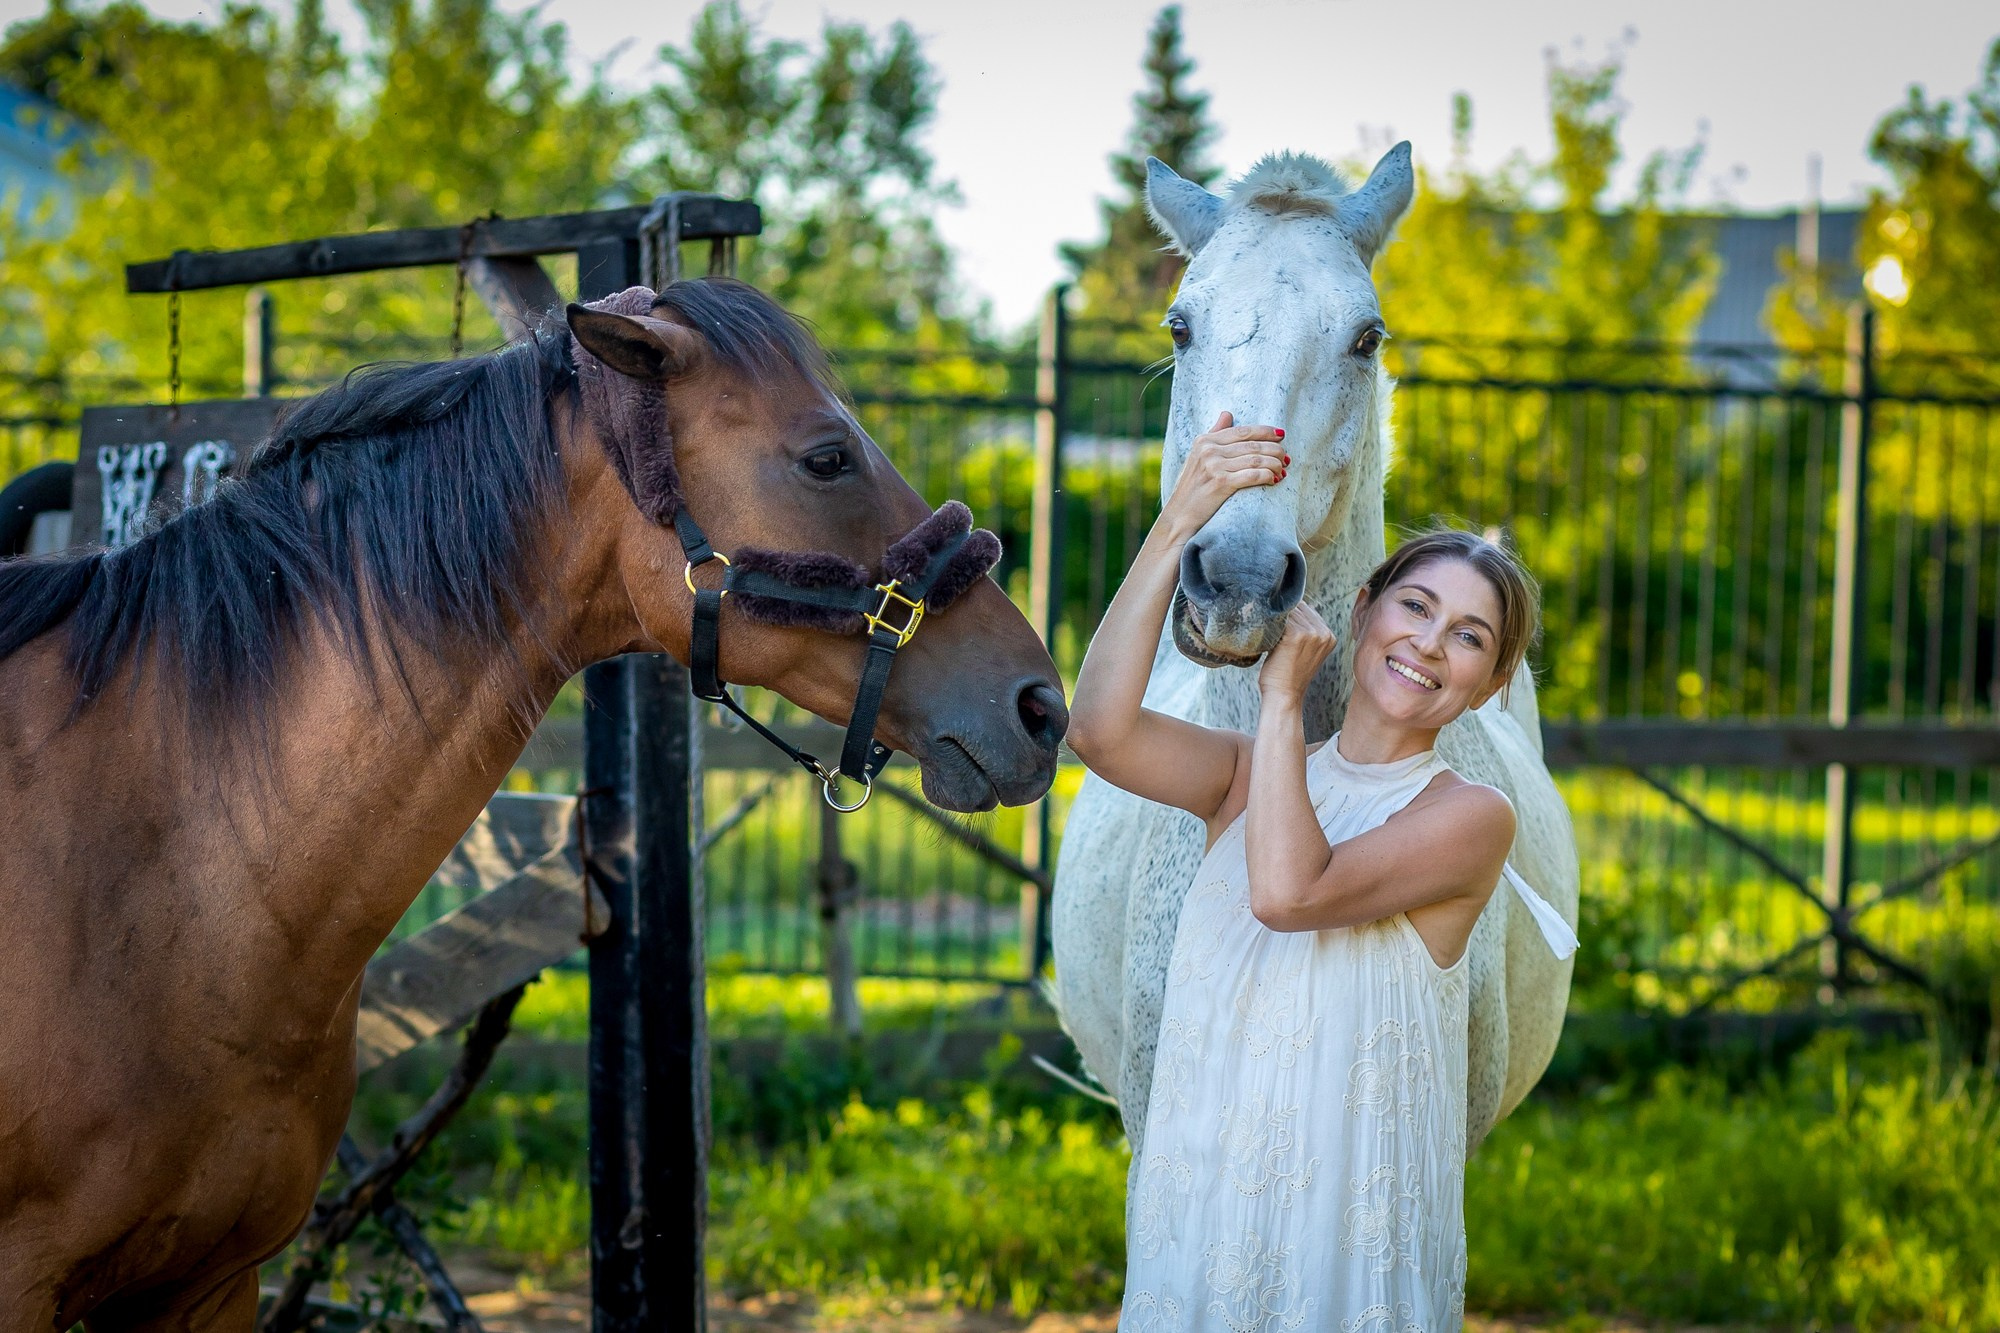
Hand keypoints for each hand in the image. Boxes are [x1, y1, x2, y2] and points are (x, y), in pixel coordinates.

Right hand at [1157, 412, 1287, 543]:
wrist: (1179, 517)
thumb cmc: (1191, 488)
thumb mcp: (1197, 456)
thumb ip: (1214, 434)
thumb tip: (1227, 414)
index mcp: (1204, 440)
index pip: (1242, 431)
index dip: (1265, 432)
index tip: (1281, 435)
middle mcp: (1209, 450)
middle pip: (1252, 445)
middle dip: (1274, 450)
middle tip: (1286, 458)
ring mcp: (1214, 466)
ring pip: (1256, 459)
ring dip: (1274, 464)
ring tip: (1283, 469)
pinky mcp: (1221, 483)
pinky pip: (1253, 475)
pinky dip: (1267, 476)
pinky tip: (1274, 479)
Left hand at [1258, 602, 1335, 701]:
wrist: (1284, 696)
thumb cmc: (1288, 676)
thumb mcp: (1305, 652)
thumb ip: (1305, 632)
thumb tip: (1291, 609)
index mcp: (1329, 636)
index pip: (1307, 610)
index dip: (1290, 616)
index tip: (1279, 627)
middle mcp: (1324, 633)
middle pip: (1298, 608)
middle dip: (1283, 616)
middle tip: (1272, 632)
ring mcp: (1312, 633)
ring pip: (1288, 612)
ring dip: (1275, 620)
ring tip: (1270, 638)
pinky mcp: (1296, 635)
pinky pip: (1279, 619)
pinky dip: (1270, 626)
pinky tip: (1266, 640)